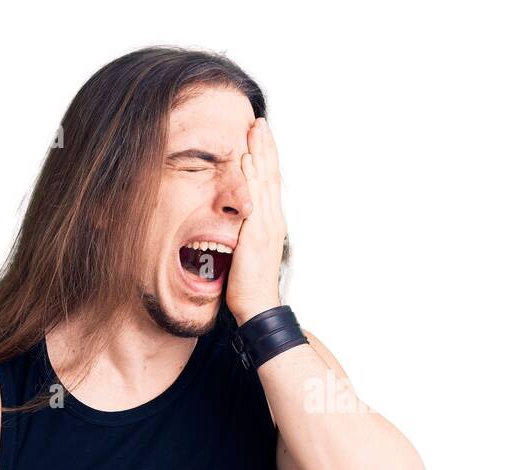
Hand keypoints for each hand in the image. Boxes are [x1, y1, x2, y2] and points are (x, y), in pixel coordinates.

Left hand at [226, 117, 286, 324]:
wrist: (258, 306)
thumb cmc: (251, 285)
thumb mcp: (248, 252)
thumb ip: (245, 233)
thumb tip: (237, 221)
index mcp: (271, 223)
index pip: (270, 184)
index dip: (266, 158)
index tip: (261, 136)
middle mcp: (273, 220)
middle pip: (270, 176)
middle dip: (265, 147)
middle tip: (259, 121)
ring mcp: (266, 226)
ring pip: (264, 182)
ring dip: (259, 154)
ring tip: (255, 130)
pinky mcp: (256, 234)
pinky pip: (254, 200)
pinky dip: (251, 179)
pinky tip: (246, 161)